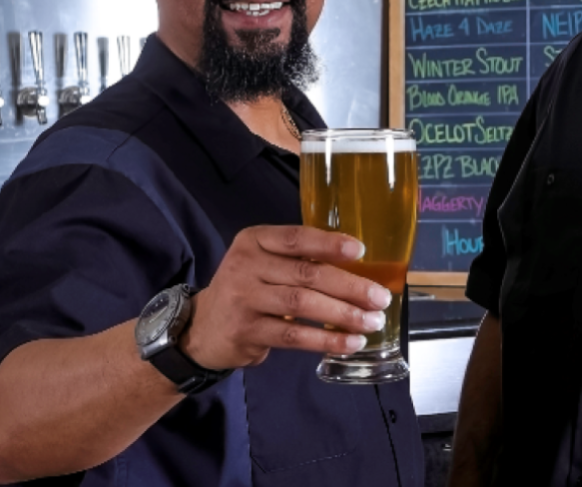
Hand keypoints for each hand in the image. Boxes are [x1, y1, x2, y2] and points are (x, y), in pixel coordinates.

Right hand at [180, 225, 391, 369]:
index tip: (361, 251)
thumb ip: (298, 258)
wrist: (202, 328)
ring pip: (303, 304)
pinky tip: (350, 343)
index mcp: (255, 240)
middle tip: (380, 298)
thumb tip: (359, 265)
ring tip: (372, 322)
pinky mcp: (247, 331)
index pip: (296, 238)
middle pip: (307, 274)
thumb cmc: (248, 289)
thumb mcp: (263, 262)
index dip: (330, 244)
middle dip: (350, 286)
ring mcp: (244, 299)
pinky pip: (294, 335)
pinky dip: (326, 340)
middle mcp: (246, 265)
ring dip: (344, 315)